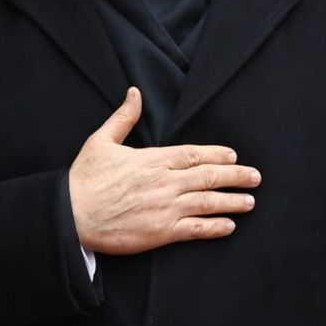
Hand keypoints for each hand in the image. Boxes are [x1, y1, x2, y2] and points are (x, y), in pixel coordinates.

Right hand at [69, 87, 259, 254]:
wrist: (69, 215)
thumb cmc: (84, 179)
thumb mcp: (101, 141)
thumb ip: (123, 118)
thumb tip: (134, 93)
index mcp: (153, 159)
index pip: (194, 154)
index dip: (217, 155)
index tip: (234, 156)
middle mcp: (165, 182)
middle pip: (209, 176)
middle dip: (236, 176)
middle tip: (255, 177)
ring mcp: (165, 207)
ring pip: (208, 202)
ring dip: (232, 201)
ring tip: (250, 201)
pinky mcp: (160, 232)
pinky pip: (195, 229)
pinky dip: (215, 227)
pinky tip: (229, 226)